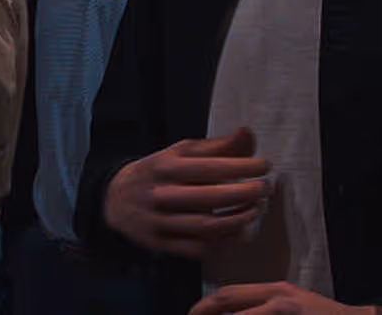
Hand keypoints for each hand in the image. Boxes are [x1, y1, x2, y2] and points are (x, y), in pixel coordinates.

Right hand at [104, 126, 270, 258]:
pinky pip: (198, 248)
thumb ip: (216, 146)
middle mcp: (162, 194)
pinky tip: (237, 230)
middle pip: (211, 198)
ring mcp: (160, 222)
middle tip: (265, 189)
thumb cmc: (159, 171)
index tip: (265, 165)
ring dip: (238, 219)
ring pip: (207, 227)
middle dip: (245, 194)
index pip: (212, 167)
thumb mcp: (181, 151)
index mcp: (167, 167)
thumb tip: (246, 133)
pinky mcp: (161, 244)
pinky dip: (222, 241)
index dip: (243, 167)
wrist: (116, 198)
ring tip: (256, 209)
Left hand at [190, 282, 381, 314]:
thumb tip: (233, 310)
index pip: (229, 294)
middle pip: (228, 299)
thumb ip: (264, 306)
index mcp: (276, 292)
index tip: (193, 313)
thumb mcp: (293, 304)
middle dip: (204, 310)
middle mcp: (278, 300)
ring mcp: (285, 311)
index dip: (204, 306)